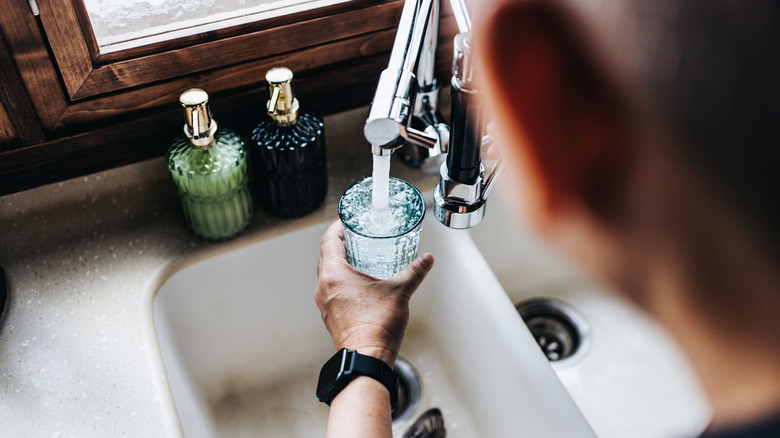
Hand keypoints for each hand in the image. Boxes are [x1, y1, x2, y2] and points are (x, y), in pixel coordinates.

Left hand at [315, 220, 433, 366]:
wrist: (367, 360)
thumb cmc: (376, 327)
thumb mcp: (399, 291)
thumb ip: (414, 272)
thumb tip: (426, 260)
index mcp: (334, 275)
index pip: (328, 241)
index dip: (337, 228)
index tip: (346, 222)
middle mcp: (324, 288)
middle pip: (326, 257)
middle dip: (340, 245)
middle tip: (356, 237)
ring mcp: (325, 304)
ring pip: (328, 275)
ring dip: (341, 264)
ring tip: (359, 259)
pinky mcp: (331, 317)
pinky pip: (332, 291)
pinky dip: (343, 282)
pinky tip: (360, 285)